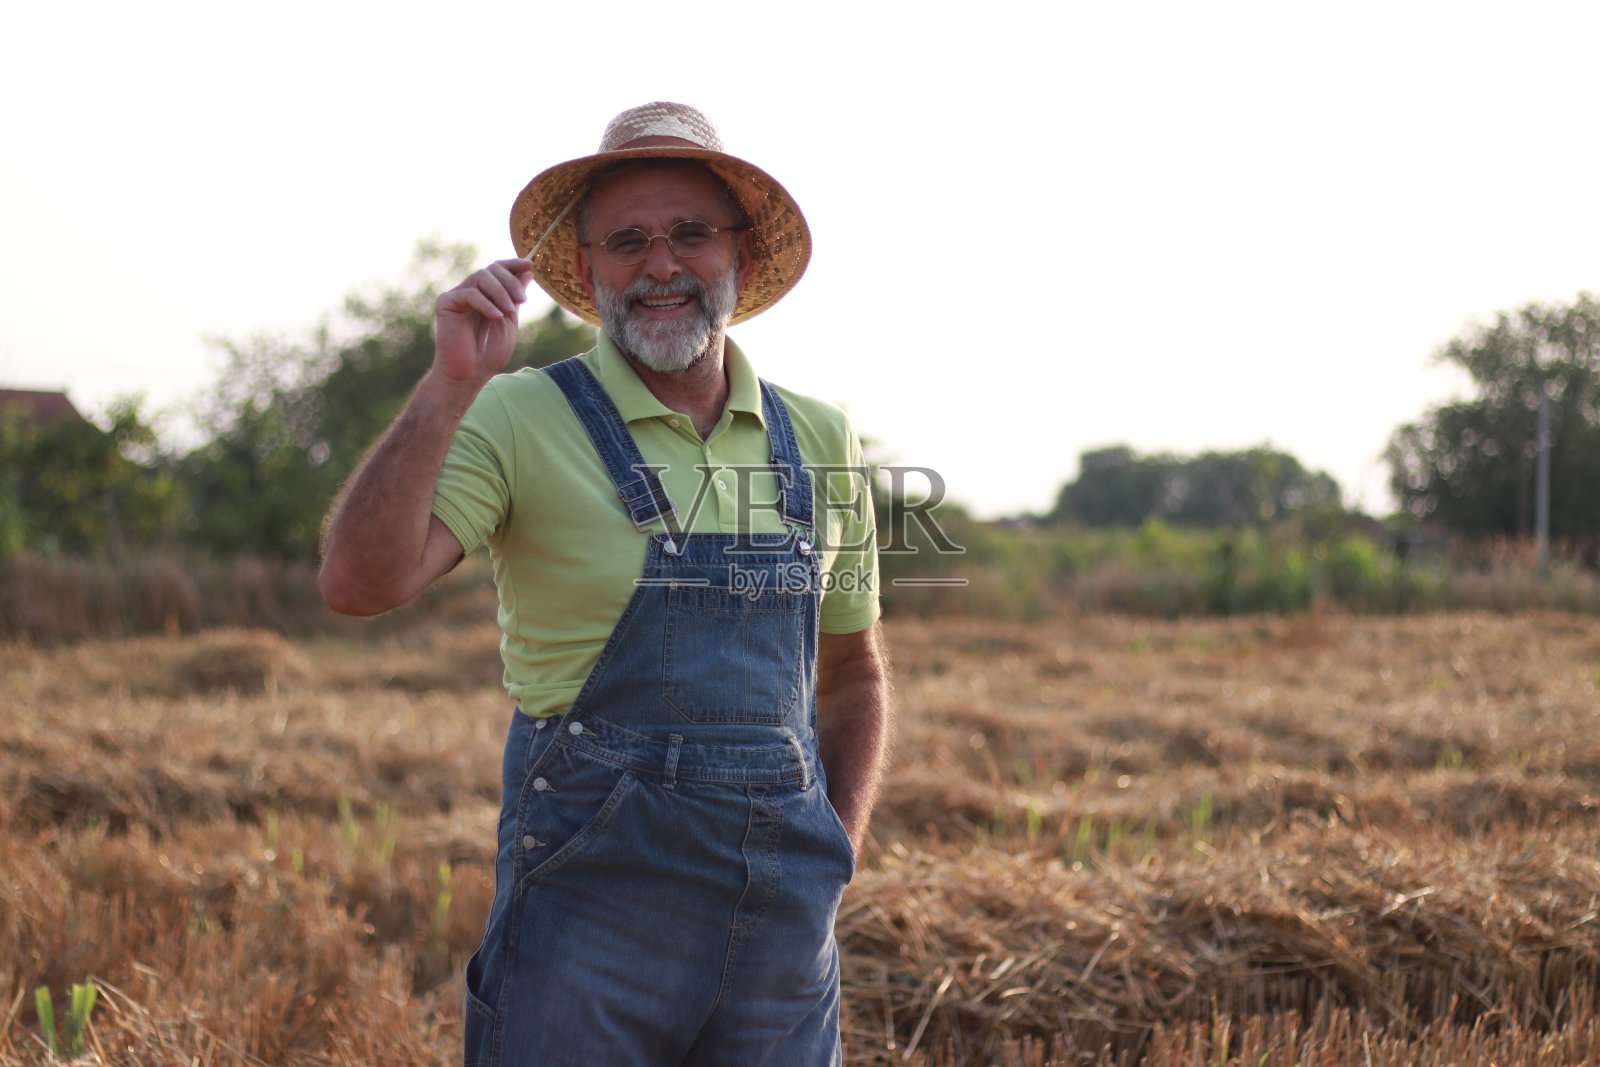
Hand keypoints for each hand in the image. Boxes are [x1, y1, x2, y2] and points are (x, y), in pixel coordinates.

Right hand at [433, 259, 534, 383]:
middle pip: (490, 269)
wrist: (469, 375)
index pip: (497, 269)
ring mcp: (456, 296)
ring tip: (509, 311)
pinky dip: (486, 303)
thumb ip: (515, 297)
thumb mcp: (510, 321)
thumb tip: (527, 271)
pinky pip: (470, 294)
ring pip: (480, 276)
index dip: (513, 264)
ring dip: (500, 292)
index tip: (530, 265)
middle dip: (510, 281)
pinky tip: (496, 317)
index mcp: (485, 295)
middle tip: (523, 300)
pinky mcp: (445, 304)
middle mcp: (469, 292)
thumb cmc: (489, 354)